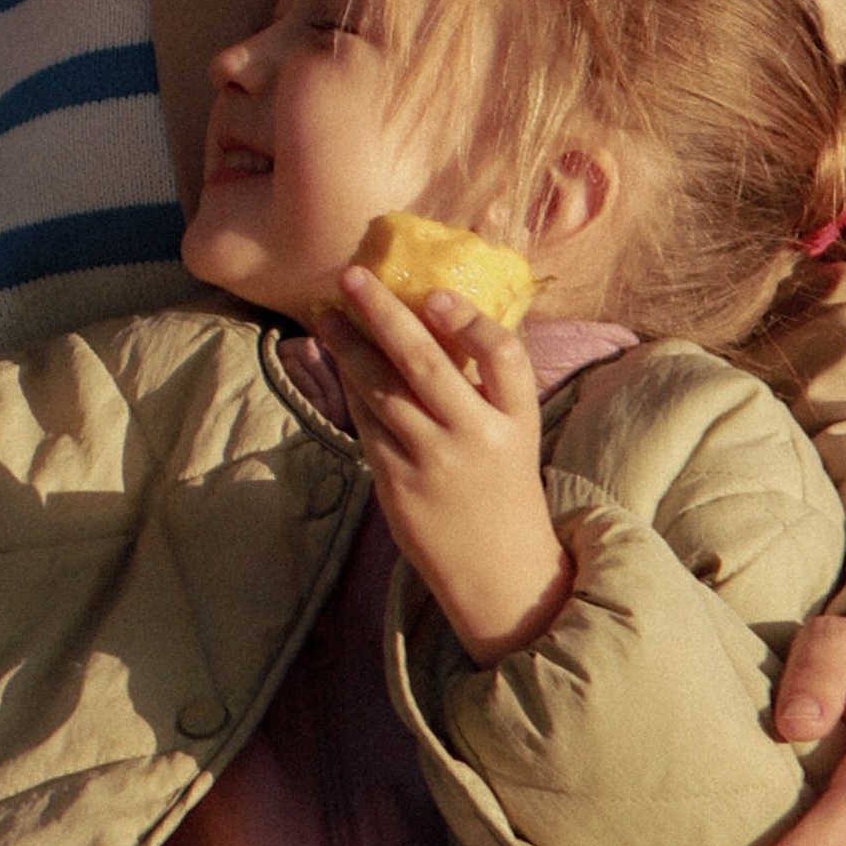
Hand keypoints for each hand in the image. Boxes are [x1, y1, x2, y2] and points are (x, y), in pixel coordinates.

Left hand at [328, 266, 573, 663]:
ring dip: (349, 347)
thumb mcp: (514, 433)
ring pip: (382, 390)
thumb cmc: (502, 486)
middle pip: (425, 362)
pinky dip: (350, 387)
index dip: (469, 320)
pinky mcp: (396, 482)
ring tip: (328, 315)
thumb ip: (484, 384)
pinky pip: (366, 422)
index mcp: (517, 419)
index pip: (503, 356)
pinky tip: (339, 362)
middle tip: (351, 276)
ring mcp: (432, 461)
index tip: (434, 292)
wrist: (497, 569)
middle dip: (382, 313)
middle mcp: (476, 436)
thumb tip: (434, 315)